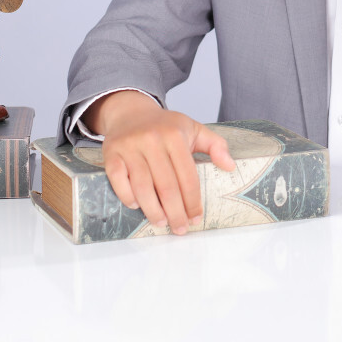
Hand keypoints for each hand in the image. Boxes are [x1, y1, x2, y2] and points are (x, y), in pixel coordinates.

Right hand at [88, 90, 234, 234]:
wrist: (130, 112)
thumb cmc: (164, 126)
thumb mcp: (193, 128)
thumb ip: (215, 145)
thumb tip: (230, 166)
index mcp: (174, 135)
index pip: (187, 175)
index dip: (192, 200)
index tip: (196, 218)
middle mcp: (151, 140)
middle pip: (166, 185)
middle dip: (175, 212)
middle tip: (180, 228)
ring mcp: (129, 147)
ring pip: (142, 187)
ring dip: (153, 210)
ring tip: (162, 223)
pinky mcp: (112, 154)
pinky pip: (118, 180)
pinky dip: (127, 196)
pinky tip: (137, 206)